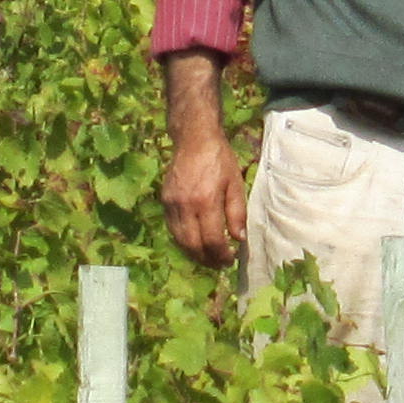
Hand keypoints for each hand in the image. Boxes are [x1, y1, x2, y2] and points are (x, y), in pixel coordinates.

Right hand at [161, 128, 244, 263]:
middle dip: (207, 260)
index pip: (212, 240)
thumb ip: (237, 213)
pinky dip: (182, 241)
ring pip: (179, 240)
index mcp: (206, 201)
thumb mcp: (235, 183)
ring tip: (207, 258)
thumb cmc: (219, 159)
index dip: (222, 255)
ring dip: (193, 254)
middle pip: (193, 245)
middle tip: (219, 264)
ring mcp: (172, 203)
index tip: (230, 259)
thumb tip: (239, 239)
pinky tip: (194, 242)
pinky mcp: (165, 200)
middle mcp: (186, 205)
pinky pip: (172, 228)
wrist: (194, 138)